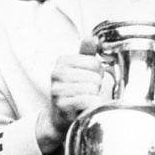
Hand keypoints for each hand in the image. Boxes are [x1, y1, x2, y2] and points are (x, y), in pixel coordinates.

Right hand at [36, 37, 101, 152]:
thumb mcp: (80, 69)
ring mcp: (57, 89)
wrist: (60, 118)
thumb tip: (92, 37)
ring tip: (86, 99)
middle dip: (97, 85)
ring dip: (94, 96)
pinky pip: (86, 100)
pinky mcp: (61, 104)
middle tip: (89, 91)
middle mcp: (57, 73)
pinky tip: (88, 106)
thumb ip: (87, 53)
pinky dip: (92, 104)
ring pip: (91, 88)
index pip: (94, 62)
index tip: (91, 78)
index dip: (98, 72)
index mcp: (62, 61)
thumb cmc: (74, 91)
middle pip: (94, 75)